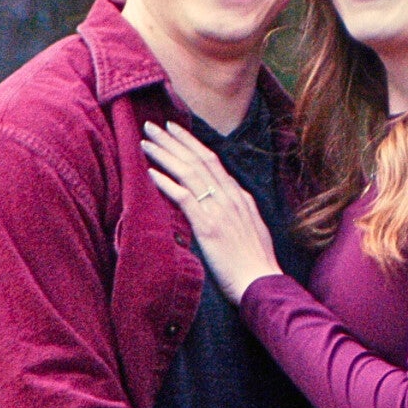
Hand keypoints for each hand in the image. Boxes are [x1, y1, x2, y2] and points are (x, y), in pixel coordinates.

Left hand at [143, 121, 283, 302]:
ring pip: (189, 173)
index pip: (211, 160)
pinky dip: (167, 183)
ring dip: (165, 155)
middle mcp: (229, 197)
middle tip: (152, 125)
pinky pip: (184, 198)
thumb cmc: (254, 263)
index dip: (191, 142)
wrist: (261, 283)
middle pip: (197, 159)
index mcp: (238, 196)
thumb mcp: (250, 228)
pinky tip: (151, 173)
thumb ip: (235, 210)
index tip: (174, 127)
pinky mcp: (208, 227)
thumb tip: (221, 201)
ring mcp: (219, 210)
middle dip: (174, 140)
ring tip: (146, 141)